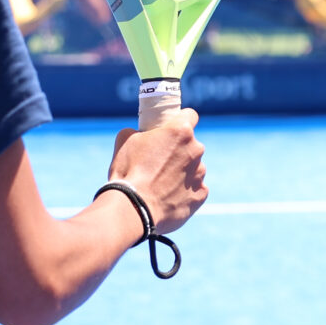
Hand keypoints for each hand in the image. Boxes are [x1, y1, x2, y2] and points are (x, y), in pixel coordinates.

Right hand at [107, 110, 207, 232]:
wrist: (133, 208)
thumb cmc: (128, 171)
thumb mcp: (125, 140)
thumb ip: (138, 131)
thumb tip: (139, 133)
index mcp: (180, 131)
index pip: (190, 116)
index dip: (179, 120)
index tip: (171, 129)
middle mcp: (196, 150)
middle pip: (191, 145)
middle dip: (178, 150)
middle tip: (158, 161)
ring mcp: (200, 174)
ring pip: (194, 168)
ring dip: (182, 172)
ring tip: (160, 184)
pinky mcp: (200, 195)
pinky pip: (195, 189)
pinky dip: (185, 192)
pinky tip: (168, 197)